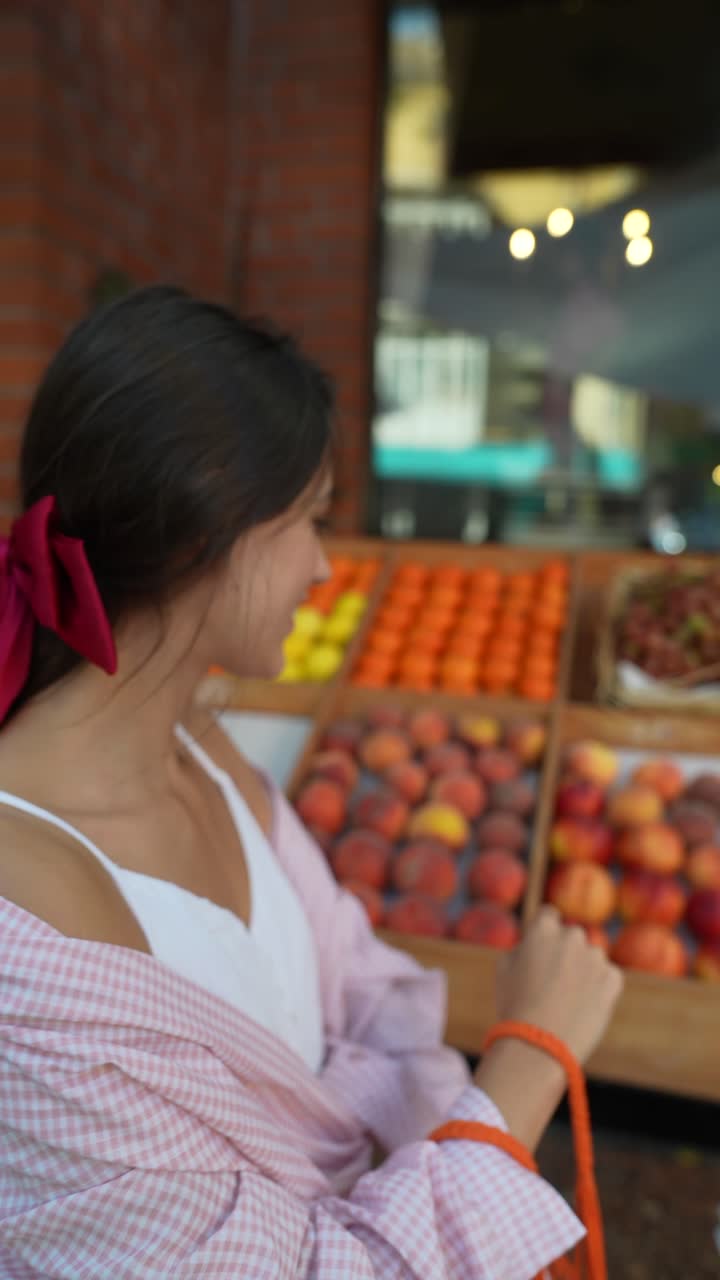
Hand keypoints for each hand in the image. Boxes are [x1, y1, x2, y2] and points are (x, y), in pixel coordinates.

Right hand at [473, 908, 623, 1149]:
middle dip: (565, 953)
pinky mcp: (612, 979)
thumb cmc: (515, 1006)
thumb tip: (534, 945)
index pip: (548, 915)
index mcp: (542, 929)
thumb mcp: (504, 969)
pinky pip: (609, 976)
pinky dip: (601, 987)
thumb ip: (523, 948)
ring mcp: (595, 957)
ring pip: (591, 958)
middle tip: (554, 981)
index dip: (545, 932)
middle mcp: (571, 936)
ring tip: (568, 1001)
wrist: (539, 1043)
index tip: (543, 949)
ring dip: (583, 971)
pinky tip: (585, 1006)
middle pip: (571, 937)